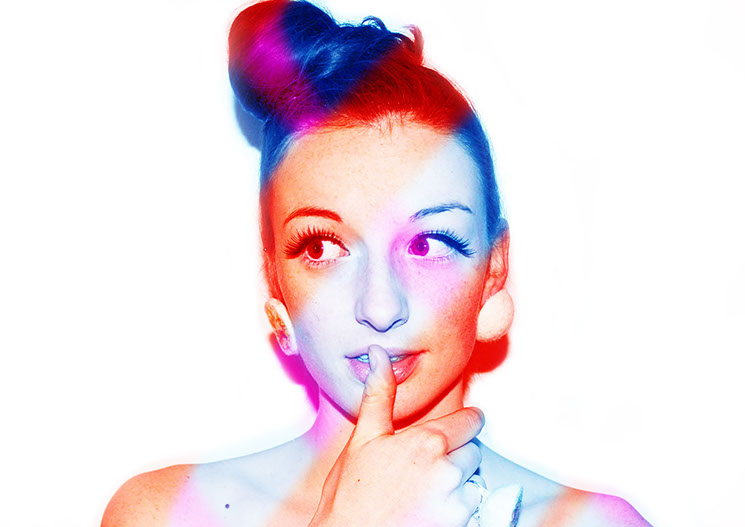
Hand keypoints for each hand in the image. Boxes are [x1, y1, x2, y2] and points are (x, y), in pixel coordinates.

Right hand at [309, 345, 485, 526]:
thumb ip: (379, 396)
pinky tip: (427, 513)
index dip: (463, 425)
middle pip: (473, 452)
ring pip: (473, 483)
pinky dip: (456, 512)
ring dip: (457, 487)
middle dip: (455, 458)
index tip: (454, 432)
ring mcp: (455, 502)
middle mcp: (447, 470)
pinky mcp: (459, 526)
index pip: (472, 421)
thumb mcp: (362, 439)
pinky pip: (472, 511)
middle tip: (423, 471)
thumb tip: (379, 355)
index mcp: (427, 441)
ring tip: (422, 495)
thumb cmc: (349, 495)